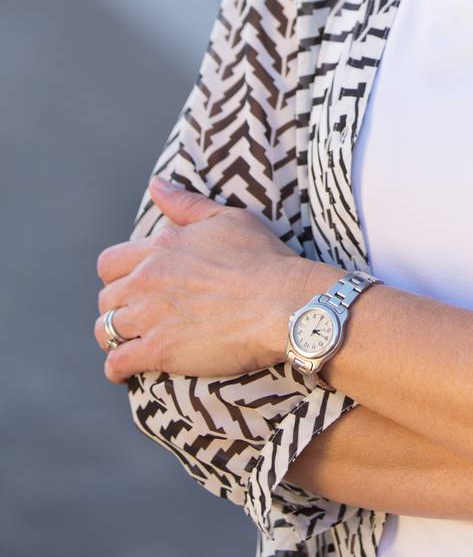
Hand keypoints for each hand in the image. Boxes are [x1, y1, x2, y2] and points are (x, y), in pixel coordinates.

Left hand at [94, 176, 321, 382]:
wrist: (282, 301)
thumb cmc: (263, 258)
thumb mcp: (227, 218)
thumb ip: (185, 203)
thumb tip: (156, 184)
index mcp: (160, 247)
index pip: (110, 263)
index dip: (118, 277)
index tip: (132, 286)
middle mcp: (147, 279)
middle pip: (105, 298)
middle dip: (117, 307)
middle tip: (136, 317)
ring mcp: (150, 316)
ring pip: (104, 330)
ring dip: (113, 337)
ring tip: (129, 344)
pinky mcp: (159, 350)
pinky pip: (116, 363)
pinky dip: (116, 369)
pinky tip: (125, 372)